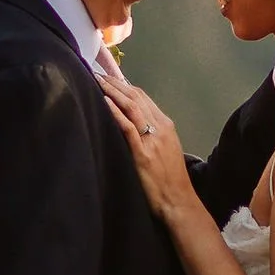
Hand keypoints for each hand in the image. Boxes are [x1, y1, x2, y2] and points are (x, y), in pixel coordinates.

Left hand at [100, 71, 197, 226]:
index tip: (108, 78)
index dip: (124, 85)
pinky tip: (104, 101)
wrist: (178, 201)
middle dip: (115, 83)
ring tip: (96, 81)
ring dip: (112, 91)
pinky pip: (127, 126)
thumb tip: (133, 124)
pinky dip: (115, 111)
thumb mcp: (165, 150)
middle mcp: (160, 127)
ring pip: (131, 106)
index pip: (143, 97)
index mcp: (166, 125)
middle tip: (97, 74)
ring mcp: (152, 139)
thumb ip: (152, 134)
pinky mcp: (142, 153)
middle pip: (136, 97)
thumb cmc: (170, 180)